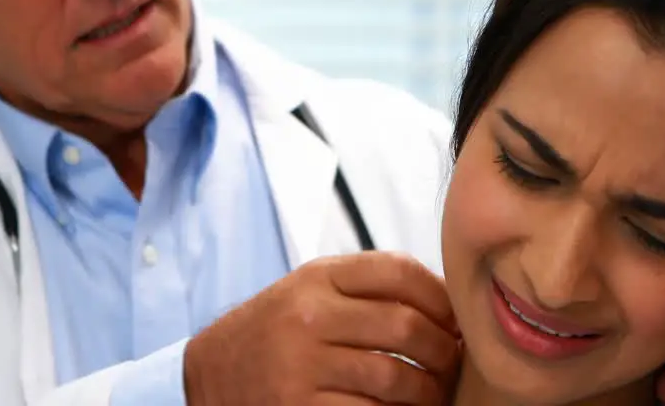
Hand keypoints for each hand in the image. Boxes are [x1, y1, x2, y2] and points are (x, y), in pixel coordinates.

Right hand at [183, 251, 461, 404]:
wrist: (208, 375)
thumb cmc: (277, 332)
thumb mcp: (311, 291)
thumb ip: (368, 289)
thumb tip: (449, 306)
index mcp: (317, 277)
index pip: (399, 271)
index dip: (441, 297)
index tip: (456, 319)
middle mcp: (308, 315)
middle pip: (406, 327)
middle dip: (445, 350)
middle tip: (454, 363)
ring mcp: (302, 366)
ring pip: (397, 378)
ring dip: (429, 391)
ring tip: (433, 394)